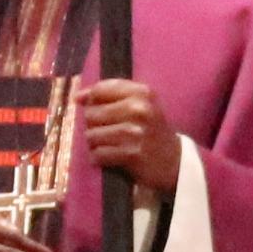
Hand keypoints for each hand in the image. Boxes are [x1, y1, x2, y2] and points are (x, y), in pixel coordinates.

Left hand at [78, 78, 181, 192]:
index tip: (93, 109)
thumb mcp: (140, 105)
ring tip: (109, 146)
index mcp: (142, 92)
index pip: (100, 90)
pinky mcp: (131, 153)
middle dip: (94, 125)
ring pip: (92, 135)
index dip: (91, 101)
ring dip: (95, 144)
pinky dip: (98, 158)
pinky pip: (99, 154)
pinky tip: (109, 158)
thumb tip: (78, 97)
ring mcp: (135, 132)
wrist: (174, 161)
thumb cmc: (152, 130)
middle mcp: (139, 109)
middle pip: (92, 113)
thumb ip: (110, 96)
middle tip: (108, 132)